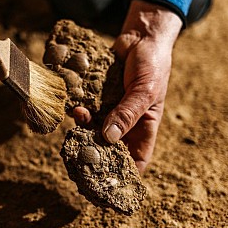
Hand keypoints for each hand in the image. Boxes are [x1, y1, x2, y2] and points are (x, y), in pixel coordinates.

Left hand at [74, 0, 181, 173]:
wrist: (139, 38)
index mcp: (144, 131)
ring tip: (75, 127)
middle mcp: (125, 127)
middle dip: (93, 159)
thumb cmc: (152, 66)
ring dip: (82, 135)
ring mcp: (109, 114)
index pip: (135, 163)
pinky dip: (78, 115)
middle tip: (77, 163)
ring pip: (92, 135)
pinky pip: (85, 114)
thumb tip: (108, 138)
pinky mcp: (96, 101)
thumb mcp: (145, 91)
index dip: (121, 179)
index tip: (104, 188)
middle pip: (108, 153)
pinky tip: (75, 108)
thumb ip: (127, 114)